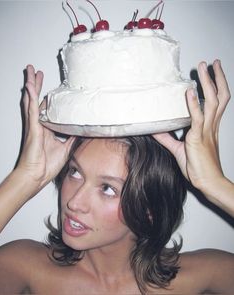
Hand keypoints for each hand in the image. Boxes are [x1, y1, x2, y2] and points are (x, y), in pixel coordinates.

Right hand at [17, 65, 73, 192]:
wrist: (36, 176)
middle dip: (37, 86)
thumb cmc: (47, 165)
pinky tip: (29, 86)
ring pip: (31, 100)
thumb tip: (82, 131)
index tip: (51, 89)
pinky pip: (31, 110)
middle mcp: (38, 125)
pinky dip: (30, 97)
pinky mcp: (32, 129)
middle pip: (37, 100)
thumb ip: (72, 138)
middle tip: (37, 73)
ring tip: (31, 72)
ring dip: (32, 85)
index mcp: (46, 129)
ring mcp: (34, 126)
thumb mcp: (66, 148)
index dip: (47, 98)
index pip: (46, 109)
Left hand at [153, 60, 230, 195]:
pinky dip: (194, 104)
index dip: (216, 86)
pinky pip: (198, 118)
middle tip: (212, 63)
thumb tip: (155, 129)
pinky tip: (190, 92)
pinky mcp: (198, 138)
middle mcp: (211, 125)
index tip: (212, 73)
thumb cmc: (198, 167)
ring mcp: (206, 130)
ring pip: (213, 101)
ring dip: (208, 83)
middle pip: (220, 96)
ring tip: (204, 68)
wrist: (208, 182)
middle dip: (217, 78)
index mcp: (210, 127)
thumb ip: (167, 138)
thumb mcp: (179, 149)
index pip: (217, 102)